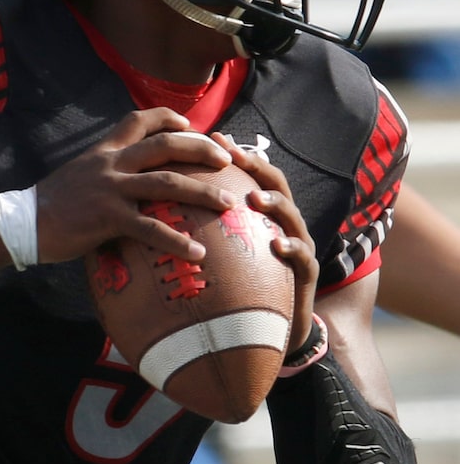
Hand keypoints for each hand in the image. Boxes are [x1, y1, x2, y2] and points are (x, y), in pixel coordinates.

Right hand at [33, 108, 237, 264]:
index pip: (139, 119)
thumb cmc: (53, 202)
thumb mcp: (79, 172)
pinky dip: (177, 241)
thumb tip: (130, 177)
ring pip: (166, 183)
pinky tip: (198, 253)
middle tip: (227, 160)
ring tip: (228, 203)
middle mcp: (111, 162)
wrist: (24, 221)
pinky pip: (151, 228)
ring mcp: (111, 189)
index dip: (169, 118)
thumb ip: (106, 169)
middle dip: (200, 149)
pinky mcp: (108, 218)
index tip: (192, 125)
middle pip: (164, 145)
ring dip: (202, 192)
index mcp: (104, 150)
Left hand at [210, 132, 319, 354]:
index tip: (215, 136)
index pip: (250, 175)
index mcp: (260, 212)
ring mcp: (298, 243)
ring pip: (292, 215)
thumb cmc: (239, 284)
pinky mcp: (307, 273)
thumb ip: (200, 227)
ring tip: (255, 198)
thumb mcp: (221, 251)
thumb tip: (155, 210)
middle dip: (257, 167)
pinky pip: (304, 258)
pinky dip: (292, 249)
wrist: (272, 328)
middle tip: (234, 157)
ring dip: (275, 203)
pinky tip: (278, 247)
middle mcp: (281, 222)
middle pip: (275, 184)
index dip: (236, 154)